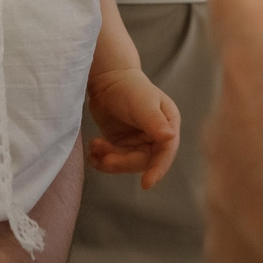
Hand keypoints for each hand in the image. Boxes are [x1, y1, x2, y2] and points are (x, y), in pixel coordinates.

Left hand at [87, 66, 180, 188]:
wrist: (106, 78)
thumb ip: (155, 122)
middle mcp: (155, 137)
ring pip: (126, 163)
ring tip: (95, 146)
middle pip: (143, 161)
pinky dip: (101, 160)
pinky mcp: (121, 144)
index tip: (147, 184)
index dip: (158, 169)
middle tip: (104, 157)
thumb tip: (170, 138)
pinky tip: (92, 151)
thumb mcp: (143, 104)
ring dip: (109, 160)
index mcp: (168, 126)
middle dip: (122, 162)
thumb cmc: (129, 86)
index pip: (165, 152)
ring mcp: (138, 142)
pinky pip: (113, 160)